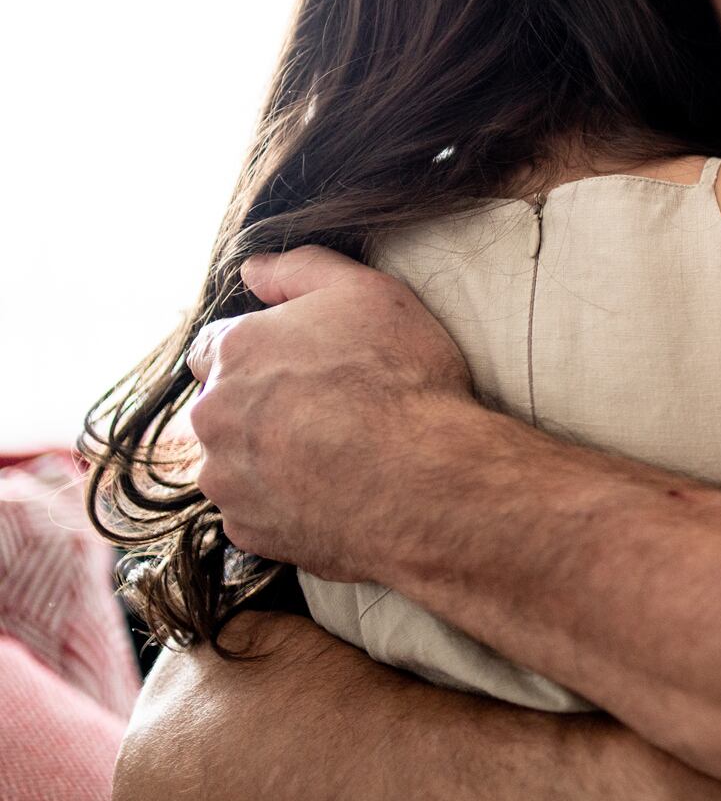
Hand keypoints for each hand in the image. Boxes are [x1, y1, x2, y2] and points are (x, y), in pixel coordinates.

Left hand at [185, 245, 475, 580]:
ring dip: (269, 458)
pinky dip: (285, 504)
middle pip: (224, 407)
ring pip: (235, 462)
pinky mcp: (248, 531)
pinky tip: (334, 492)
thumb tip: (250, 270)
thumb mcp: (367, 292)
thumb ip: (300, 270)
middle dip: (261, 407)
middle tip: (327, 411)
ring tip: (335, 457)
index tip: (299, 365)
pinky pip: (255, 512)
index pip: (214, 347)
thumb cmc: (401, 377)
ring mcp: (227, 479)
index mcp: (236, 352)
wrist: (426, 479)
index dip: (260, 352)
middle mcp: (215, 416)